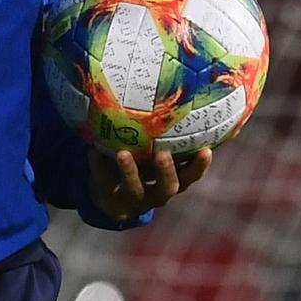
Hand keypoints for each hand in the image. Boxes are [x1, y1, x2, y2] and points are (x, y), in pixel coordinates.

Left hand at [92, 143, 210, 220]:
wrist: (112, 199)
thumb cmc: (141, 167)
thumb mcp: (154, 155)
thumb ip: (166, 136)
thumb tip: (181, 98)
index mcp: (172, 182)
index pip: (191, 175)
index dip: (200, 166)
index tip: (206, 150)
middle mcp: (157, 195)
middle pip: (168, 187)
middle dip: (167, 171)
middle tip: (163, 154)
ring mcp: (134, 200)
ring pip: (134, 189)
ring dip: (129, 171)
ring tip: (122, 153)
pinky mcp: (112, 202)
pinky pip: (105, 183)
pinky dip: (99, 166)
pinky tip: (93, 150)